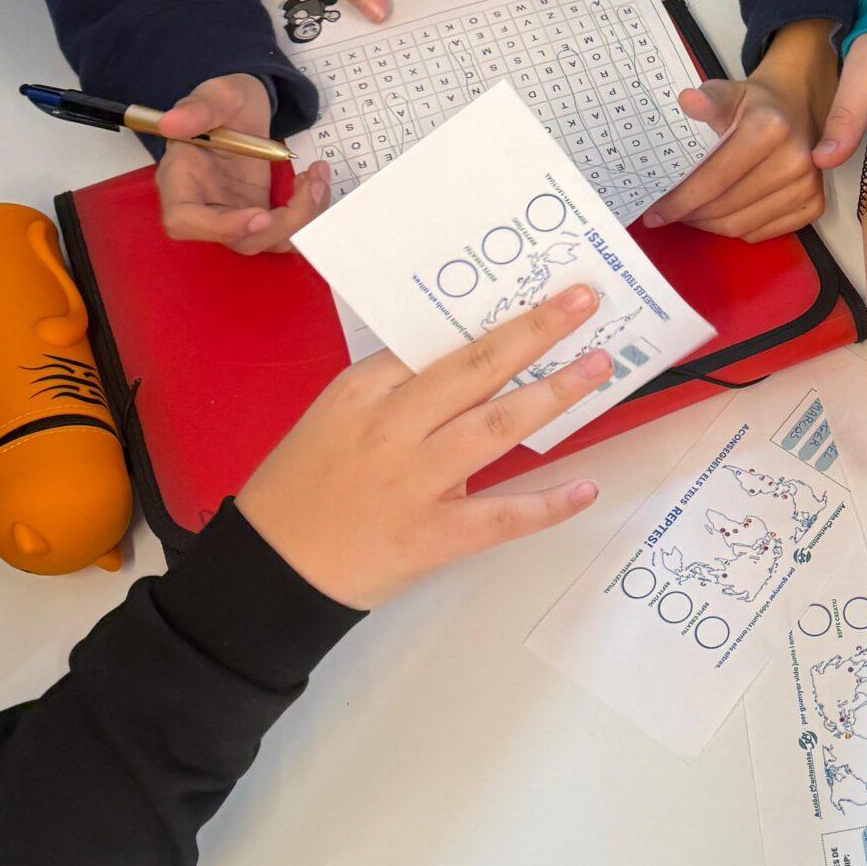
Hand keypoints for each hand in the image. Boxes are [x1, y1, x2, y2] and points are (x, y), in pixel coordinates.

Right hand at [156, 73, 330, 252]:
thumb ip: (197, 109)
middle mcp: (205, 206)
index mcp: (179, 180)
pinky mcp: (258, 212)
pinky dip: (308, 212)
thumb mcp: (215, 95)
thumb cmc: (223, 101)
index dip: (222, 228)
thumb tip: (170, 122)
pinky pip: (285, 228)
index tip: (261, 214)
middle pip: (239, 241)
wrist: (243, 108)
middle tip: (311, 185)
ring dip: (303, 217)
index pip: (184, 221)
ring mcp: (234, 213)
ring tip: (317, 178)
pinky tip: (314, 181)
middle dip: (284, 222)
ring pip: (268, 240)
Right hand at [238, 285, 607, 606]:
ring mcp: (415, 482)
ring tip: (598, 367)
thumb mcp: (334, 420)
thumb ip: (393, 394)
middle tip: (584, 301)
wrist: (268, 571)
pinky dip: (548, 505)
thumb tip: (469, 370)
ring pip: (497, 426)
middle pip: (476, 368)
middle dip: (536, 330)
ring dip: (555, 393)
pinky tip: (586, 489)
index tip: (537, 295)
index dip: (493, 317)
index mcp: (363, 392)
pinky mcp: (433, 536)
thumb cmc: (301, 489)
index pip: (437, 343)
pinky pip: (502, 516)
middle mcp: (393, 428)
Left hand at [647, 20, 838, 239]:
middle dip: (691, 215)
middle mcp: (795, 160)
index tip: (654, 213)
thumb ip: (708, 99)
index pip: (715, 179)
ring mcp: (808, 186)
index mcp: (770, 129)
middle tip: (670, 213)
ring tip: (692, 215)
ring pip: (742, 226)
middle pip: (726, 207)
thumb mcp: (729, 93)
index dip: (680, 200)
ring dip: (710, 226)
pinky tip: (721, 217)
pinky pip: (762, 233)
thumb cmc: (756, 105)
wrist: (798, 108)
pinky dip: (736, 230)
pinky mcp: (815, 205)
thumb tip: (687, 100)